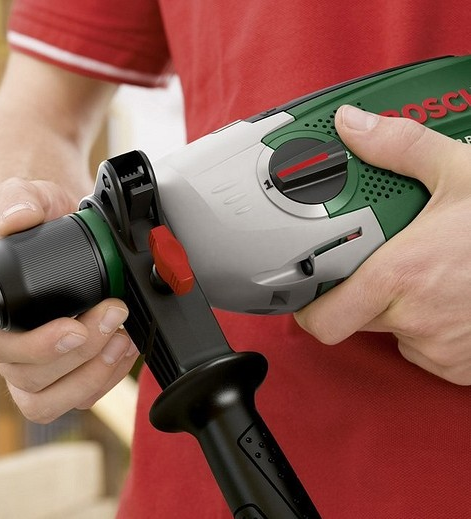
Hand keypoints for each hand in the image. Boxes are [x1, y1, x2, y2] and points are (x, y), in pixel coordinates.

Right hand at [0, 178, 138, 422]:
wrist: (51, 228)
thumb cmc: (31, 219)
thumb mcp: (21, 195)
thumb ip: (15, 198)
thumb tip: (19, 215)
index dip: (34, 347)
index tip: (72, 328)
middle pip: (29, 377)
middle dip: (80, 353)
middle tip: (113, 314)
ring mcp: (23, 364)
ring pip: (47, 400)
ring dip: (92, 375)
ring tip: (121, 339)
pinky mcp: (52, 374)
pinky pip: (71, 397)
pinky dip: (102, 379)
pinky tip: (122, 349)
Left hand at [295, 105, 470, 384]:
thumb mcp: (465, 171)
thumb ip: (401, 147)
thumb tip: (353, 125)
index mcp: (400, 276)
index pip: (322, 321)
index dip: (310, 307)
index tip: (311, 289)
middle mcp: (416, 320)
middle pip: (357, 320)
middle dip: (361, 293)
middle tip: (383, 261)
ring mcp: (444, 348)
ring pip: (396, 333)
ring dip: (402, 310)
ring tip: (432, 272)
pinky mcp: (466, 368)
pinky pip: (432, 350)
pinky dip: (435, 328)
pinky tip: (457, 296)